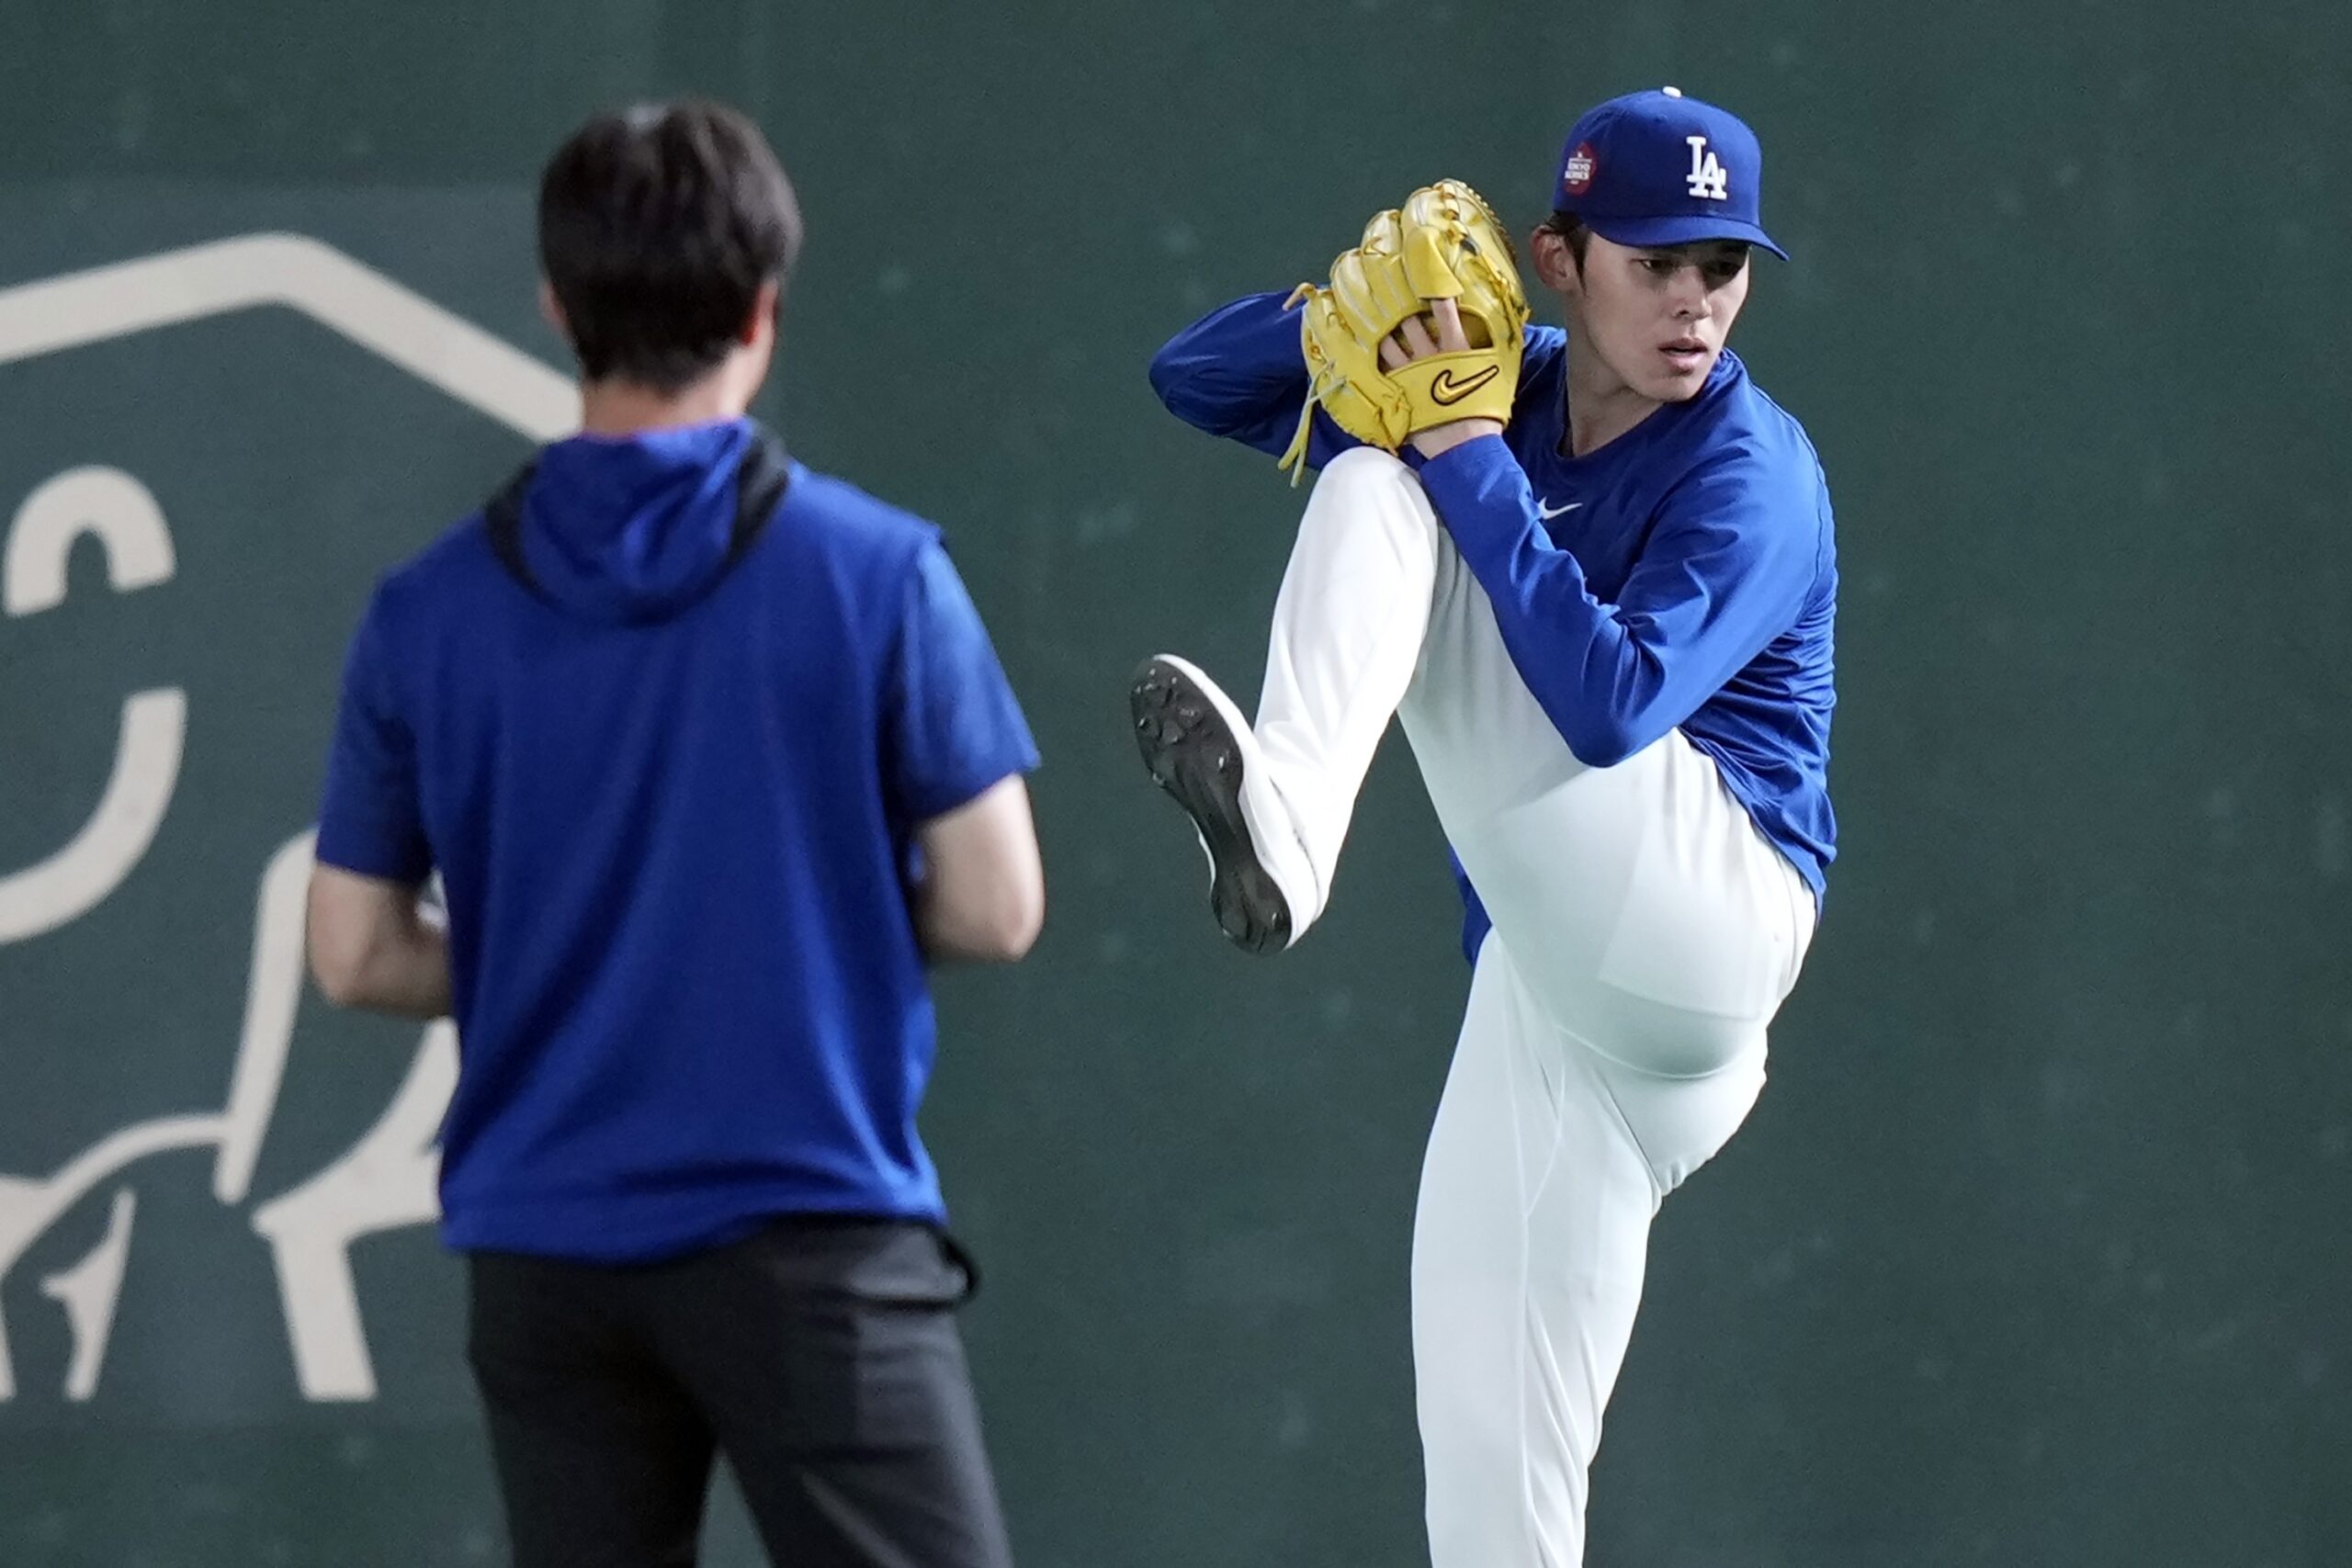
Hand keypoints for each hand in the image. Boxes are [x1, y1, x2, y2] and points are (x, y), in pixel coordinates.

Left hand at [1380, 297, 1505, 458]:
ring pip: (1390, 342)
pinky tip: (1364, 347)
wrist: (1464, 446)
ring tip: (1374, 314)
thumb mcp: (1500, 378)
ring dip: (1383, 328)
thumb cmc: (1485, 412)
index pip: (1446, 311)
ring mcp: (1410, 373)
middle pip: (1411, 322)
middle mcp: (1430, 355)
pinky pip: (1381, 368)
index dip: (1437, 293)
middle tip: (1393, 291)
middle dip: (1402, 306)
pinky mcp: (1398, 391)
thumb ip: (1499, 352)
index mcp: (1457, 348)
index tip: (1429, 278)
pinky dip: (1373, 356)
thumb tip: (1511, 331)